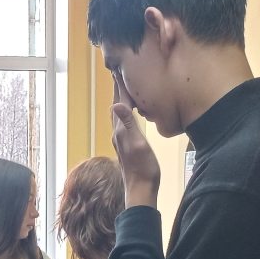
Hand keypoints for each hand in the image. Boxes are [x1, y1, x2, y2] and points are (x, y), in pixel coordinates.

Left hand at [112, 74, 160, 208]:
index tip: (118, 69)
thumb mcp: (138, 144)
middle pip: (117, 105)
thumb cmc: (143, 168)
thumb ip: (128, 124)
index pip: (120, 101)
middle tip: (116, 73)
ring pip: (119, 113)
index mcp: (121, 129)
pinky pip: (124, 122)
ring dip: (120, 99)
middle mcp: (118, 133)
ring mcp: (121, 139)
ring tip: (122, 88)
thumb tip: (116, 104)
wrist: (141, 189)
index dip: (120, 85)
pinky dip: (126, 111)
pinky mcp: (126, 145)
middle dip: (117, 89)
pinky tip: (128, 113)